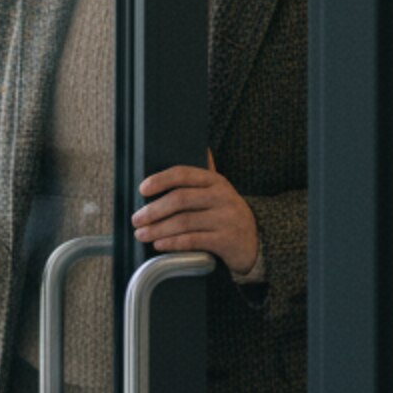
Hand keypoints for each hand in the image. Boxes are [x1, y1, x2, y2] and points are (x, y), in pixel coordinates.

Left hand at [132, 152, 259, 274]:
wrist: (257, 241)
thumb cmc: (227, 215)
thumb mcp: (218, 192)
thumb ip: (203, 176)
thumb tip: (200, 147)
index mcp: (215, 181)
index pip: (183, 174)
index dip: (160, 180)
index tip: (142, 189)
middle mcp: (222, 197)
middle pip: (180, 199)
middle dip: (153, 210)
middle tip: (136, 219)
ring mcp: (226, 219)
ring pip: (184, 221)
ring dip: (158, 229)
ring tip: (142, 234)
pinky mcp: (227, 240)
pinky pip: (194, 240)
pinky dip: (173, 243)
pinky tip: (160, 244)